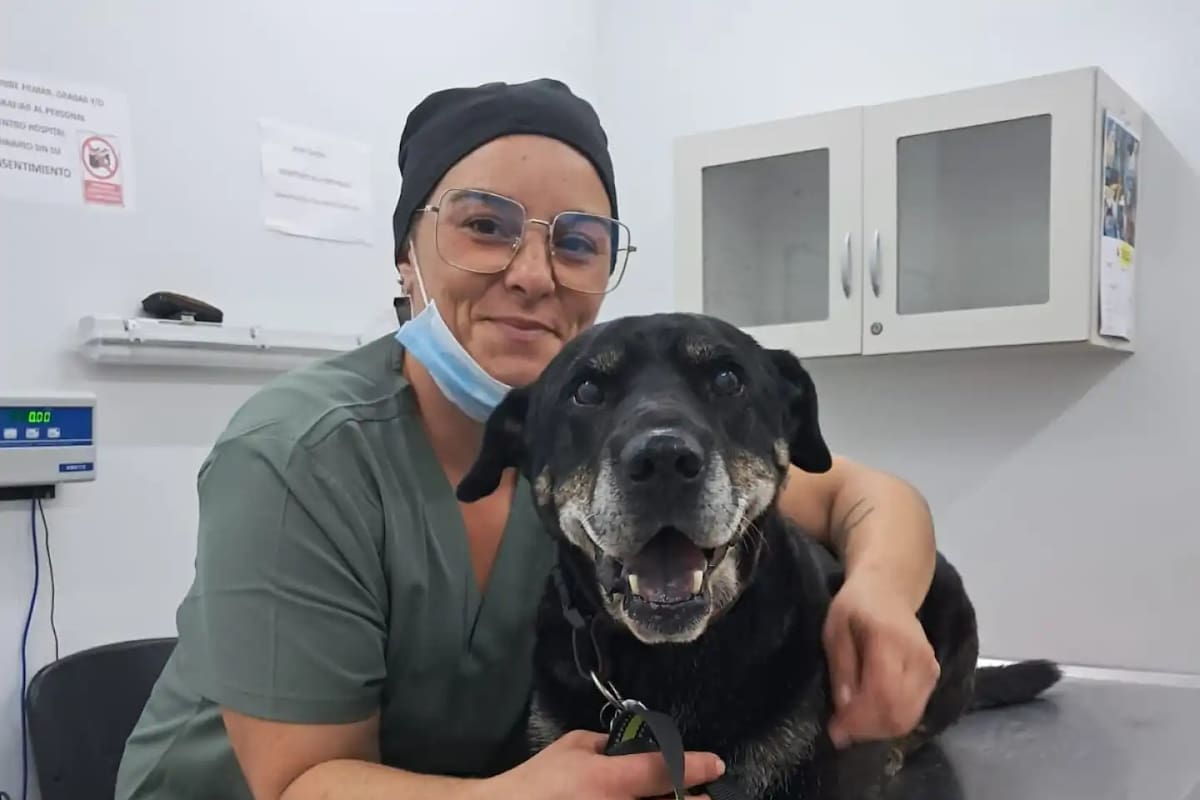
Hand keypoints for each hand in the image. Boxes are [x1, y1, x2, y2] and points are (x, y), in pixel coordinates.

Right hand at [487, 729, 725, 799]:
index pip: (664, 769)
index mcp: (609, 779)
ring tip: (682, 799)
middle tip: (705, 793)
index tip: (716, 763)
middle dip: (695, 799)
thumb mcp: (574, 746)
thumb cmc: (540, 779)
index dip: (695, 765)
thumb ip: (608, 745)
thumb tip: (634, 745)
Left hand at [822, 575, 939, 748]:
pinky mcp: (933, 676)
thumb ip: (841, 668)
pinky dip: (890, 721)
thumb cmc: (856, 606)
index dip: (860, 720)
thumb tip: (844, 708)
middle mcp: (918, 658)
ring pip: (909, 718)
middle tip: (841, 731)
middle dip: (868, 730)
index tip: (835, 731)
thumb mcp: (835, 629)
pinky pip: (914, 711)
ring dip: (878, 729)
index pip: (883, 694)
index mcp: (890, 641)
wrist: (890, 588)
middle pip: (899, 713)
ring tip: (853, 723)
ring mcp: (930, 669)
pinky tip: (869, 714)